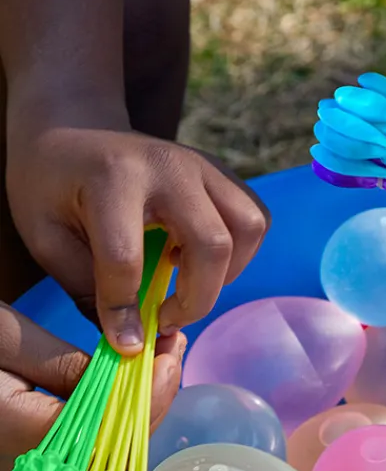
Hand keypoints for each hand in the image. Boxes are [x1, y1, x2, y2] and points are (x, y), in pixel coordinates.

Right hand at [0, 302, 182, 470]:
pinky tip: (129, 381)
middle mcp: (32, 469)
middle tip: (174, 346)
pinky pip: (87, 446)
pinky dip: (114, 414)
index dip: (152, 390)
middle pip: (117, 444)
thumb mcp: (5, 340)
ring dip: (139, 404)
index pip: (111, 426)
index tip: (172, 350)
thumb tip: (128, 372)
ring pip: (106, 449)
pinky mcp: (34, 465)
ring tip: (160, 358)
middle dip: (153, 394)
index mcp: (27, 438)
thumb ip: (66, 363)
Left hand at [5, 120, 269, 353]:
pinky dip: (240, 251)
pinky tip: (201, 258)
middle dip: (196, 299)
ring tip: (189, 284)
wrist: (74, 126)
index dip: (125, 312)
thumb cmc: (51, 184)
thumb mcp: (45, 234)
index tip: (125, 344)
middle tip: (166, 318)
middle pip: (212, 244)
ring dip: (227, 273)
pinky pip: (255, 218)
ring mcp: (203, 165)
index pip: (127, 258)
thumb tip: (130, 341)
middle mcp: (169, 166)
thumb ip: (84, 285)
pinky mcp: (222, 172)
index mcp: (113, 177)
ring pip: (248, 228)